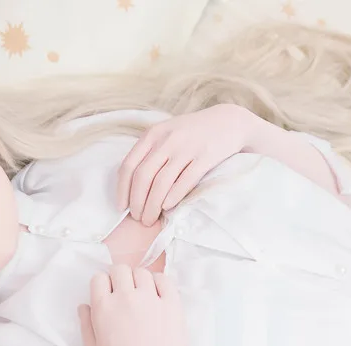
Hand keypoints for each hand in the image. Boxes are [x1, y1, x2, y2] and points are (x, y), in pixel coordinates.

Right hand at [79, 266, 273, 345]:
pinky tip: (157, 296)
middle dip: (119, 279)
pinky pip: (165, 280)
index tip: (107, 296)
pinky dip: (159, 283)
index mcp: (103, 309)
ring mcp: (152, 299)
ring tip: (141, 298)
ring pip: (142, 273)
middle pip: (120, 270)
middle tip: (124, 296)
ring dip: (138, 281)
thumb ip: (87, 326)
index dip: (102, 286)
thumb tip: (85, 306)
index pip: (99, 278)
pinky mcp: (173, 305)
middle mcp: (126, 298)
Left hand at [118, 103, 261, 224]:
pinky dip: (173, 197)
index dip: (122, 190)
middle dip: (137, 202)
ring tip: (150, 219)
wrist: (228, 121)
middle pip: (143, 177)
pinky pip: (185, 181)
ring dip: (152, 205)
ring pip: (161, 183)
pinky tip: (167, 208)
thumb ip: (149, 153)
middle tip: (138, 218)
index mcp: (153, 134)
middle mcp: (167, 140)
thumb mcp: (166, 134)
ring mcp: (186, 148)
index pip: (128, 165)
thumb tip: (130, 187)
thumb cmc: (192, 133)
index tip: (122, 207)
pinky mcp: (205, 156)